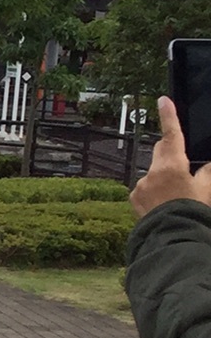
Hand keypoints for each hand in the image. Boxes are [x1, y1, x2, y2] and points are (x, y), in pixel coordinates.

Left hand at [132, 97, 210, 216]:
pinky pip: (145, 188)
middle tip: (183, 165)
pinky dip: (154, 192)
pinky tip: (163, 204)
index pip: (171, 135)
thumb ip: (207, 172)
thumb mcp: (207, 190)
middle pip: (161, 153)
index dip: (168, 116)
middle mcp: (152, 172)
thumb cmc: (192, 212)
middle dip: (170, 153)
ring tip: (176, 196)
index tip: (163, 101)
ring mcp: (140, 185)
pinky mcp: (134, 197)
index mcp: (172, 166)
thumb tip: (206, 165)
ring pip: (154, 173)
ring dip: (163, 178)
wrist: (172, 237)